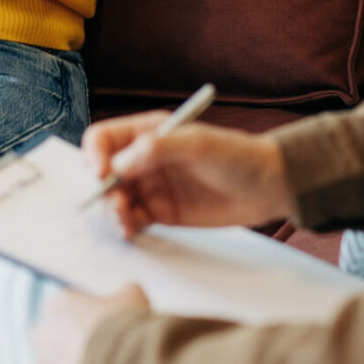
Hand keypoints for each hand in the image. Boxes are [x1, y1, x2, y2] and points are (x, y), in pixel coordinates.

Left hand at [33, 284, 149, 363]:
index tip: (109, 329)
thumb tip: (127, 292)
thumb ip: (125, 292)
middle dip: (77, 344)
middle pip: (59, 337)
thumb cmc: (126, 330)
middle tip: (105, 354)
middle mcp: (42, 332)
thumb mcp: (133, 298)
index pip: (71, 308)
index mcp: (59, 304)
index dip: (92, 318)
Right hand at [82, 112, 291, 237]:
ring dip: (112, 211)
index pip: (104, 139)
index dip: (94, 155)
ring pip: (115, 199)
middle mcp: (145, 159)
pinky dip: (126, 226)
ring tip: (126, 222)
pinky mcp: (161, 212)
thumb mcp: (199, 145)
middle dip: (103, 190)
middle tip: (117, 205)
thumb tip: (119, 164)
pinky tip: (132, 230)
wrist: (269, 187)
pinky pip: (132, 220)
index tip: (101, 174)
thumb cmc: (239, 156)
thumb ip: (158, 150)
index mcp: (149, 132)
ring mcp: (152, 186)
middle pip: (104, 173)